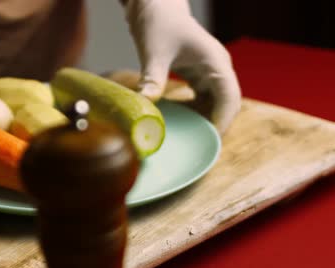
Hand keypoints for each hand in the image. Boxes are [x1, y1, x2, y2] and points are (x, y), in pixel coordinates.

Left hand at [125, 0, 240, 133]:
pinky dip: (193, 112)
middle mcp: (217, 68)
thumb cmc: (158, 22)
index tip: (209, 140)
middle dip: (214, 125)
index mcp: (215, 61)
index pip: (229, 97)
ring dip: (203, 120)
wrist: (156, 5)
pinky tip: (177, 122)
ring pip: (215, 104)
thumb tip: (146, 104)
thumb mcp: (154, 52)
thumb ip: (152, 78)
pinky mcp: (198, 74)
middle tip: (195, 147)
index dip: (222, 120)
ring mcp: (209, 71)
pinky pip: (202, 99)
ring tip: (186, 139)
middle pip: (226, 104)